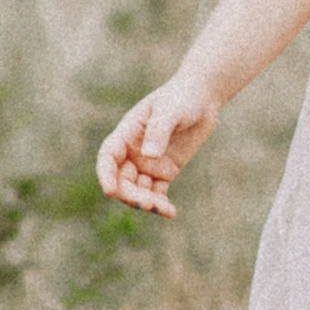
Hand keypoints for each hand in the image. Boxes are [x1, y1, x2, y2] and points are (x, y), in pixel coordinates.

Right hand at [97, 72, 219, 214]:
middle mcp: (133, 151)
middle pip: (122, 180)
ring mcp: (148, 163)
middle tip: (147, 203)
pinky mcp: (165, 171)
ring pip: (138, 189)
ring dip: (146, 201)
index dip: (105, 175)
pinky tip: (170, 212)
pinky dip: (161, 203)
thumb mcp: (170, 110)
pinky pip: (157, 192)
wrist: (204, 98)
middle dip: (130, 194)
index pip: (108, 157)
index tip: (109, 191)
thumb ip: (159, 131)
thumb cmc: (182, 97)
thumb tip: (149, 155)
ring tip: (164, 208)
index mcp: (126, 133)